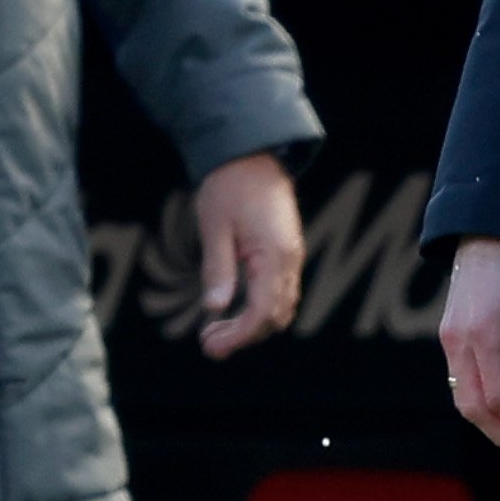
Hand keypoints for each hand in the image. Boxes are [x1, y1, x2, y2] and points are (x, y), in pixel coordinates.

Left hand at [190, 153, 304, 357]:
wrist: (252, 155)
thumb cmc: (230, 186)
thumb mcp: (214, 226)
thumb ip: (217, 269)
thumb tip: (215, 308)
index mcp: (274, 255)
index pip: (262, 312)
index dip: (238, 335)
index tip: (210, 345)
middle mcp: (290, 260)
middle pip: (276, 317)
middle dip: (244, 337)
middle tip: (208, 344)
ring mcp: (291, 258)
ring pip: (281, 308)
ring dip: (252, 326)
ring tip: (216, 330)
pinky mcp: (286, 254)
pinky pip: (280, 293)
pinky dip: (259, 311)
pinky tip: (233, 310)